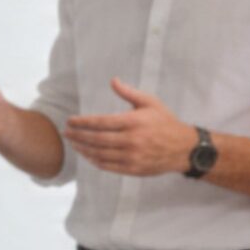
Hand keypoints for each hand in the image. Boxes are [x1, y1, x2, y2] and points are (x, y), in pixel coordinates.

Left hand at [64, 79, 194, 176]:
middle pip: (96, 139)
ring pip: (100, 154)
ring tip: (73, 144)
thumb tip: (113, 81)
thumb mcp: (150, 103)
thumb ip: (129, 93)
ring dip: (83, 149)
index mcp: (133, 122)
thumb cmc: (165, 122)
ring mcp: (132, 157)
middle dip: (78, 136)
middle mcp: (131, 140)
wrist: (184, 148)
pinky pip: (108, 166)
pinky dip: (95, 161)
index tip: (70, 121)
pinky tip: (88, 155)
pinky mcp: (133, 169)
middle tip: (66, 133)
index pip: (100, 122)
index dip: (82, 122)